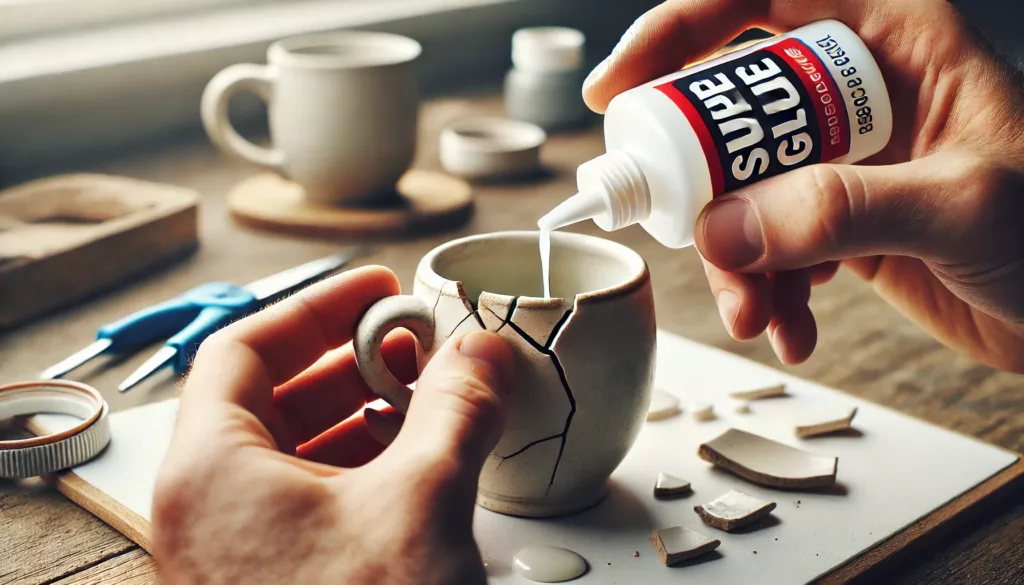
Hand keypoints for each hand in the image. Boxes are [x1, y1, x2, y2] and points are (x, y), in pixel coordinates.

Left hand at [151, 266, 513, 584]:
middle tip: (421, 345)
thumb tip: (483, 349)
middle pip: (275, 394)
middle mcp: (214, 506)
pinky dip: (371, 468)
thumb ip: (456, 411)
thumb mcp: (419, 505)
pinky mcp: (283, 583)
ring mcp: (245, 550)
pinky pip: (319, 500)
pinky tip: (425, 466)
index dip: (318, 307)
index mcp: (211, 469)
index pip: (245, 346)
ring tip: (434, 400)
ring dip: (371, 415)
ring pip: (301, 450)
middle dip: (357, 361)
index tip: (378, 289)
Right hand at [584, 0, 1023, 371]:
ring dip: (732, 259)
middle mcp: (852, 93)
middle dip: (702, 186)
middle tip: (693, 237)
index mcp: (891, 41)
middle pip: (729, 111)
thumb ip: (841, 208)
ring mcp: (838, 159)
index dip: (677, 31)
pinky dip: (765, 291)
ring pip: (738, 190)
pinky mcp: (832, 220)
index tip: (620, 88)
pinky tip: (792, 329)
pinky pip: (766, 244)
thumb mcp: (959, 206)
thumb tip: (725, 227)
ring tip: (756, 315)